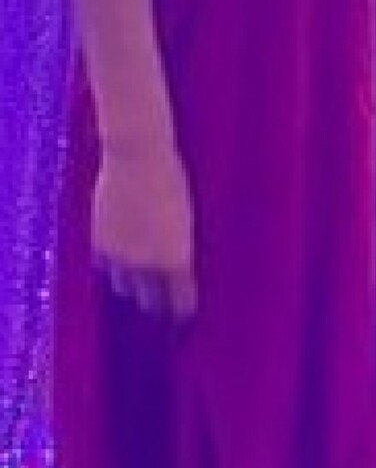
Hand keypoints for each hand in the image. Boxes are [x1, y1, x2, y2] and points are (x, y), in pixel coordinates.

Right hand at [92, 143, 197, 321]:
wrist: (137, 156)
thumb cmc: (171, 178)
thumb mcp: (184, 217)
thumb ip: (178, 245)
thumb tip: (176, 266)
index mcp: (178, 258)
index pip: (181, 301)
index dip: (182, 307)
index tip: (182, 311)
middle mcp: (149, 264)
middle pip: (151, 300)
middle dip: (155, 301)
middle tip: (158, 303)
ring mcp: (122, 256)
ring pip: (124, 286)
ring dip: (131, 283)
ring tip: (135, 283)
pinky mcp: (100, 244)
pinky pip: (105, 266)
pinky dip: (112, 264)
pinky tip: (117, 261)